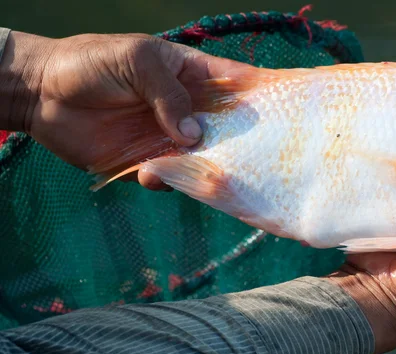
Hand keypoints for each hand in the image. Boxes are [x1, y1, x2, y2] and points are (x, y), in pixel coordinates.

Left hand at [0, 31, 246, 189]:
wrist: (41, 92)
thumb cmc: (92, 63)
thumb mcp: (137, 60)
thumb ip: (168, 93)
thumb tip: (194, 135)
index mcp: (190, 76)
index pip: (233, 85)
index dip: (257, 97)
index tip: (282, 112)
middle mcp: (185, 110)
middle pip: (225, 130)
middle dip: (239, 144)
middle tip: (251, 158)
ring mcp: (167, 138)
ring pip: (201, 159)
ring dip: (202, 168)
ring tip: (192, 168)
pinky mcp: (146, 162)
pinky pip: (168, 178)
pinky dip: (166, 180)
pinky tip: (150, 172)